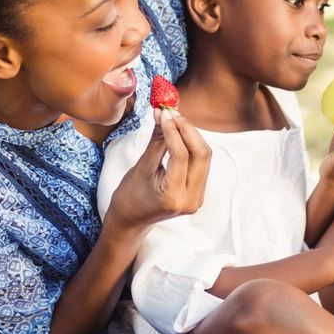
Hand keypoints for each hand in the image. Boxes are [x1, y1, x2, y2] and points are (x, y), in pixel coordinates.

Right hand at [107, 109, 210, 233]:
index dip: (174, 130)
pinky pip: (201, 163)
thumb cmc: (129, 196)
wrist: (130, 220)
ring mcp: (198, 197)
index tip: (165, 112)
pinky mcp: (199, 192)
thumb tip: (163, 114)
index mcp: (174, 196)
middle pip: (201, 155)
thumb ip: (157, 141)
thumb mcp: (141, 167)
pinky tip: (180, 134)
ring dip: (192, 136)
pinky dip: (193, 146)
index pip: (181, 155)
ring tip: (174, 120)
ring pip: (205, 157)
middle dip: (188, 130)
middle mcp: (191, 199)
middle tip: (173, 113)